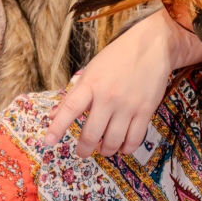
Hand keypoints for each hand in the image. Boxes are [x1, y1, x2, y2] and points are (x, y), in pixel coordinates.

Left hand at [44, 9, 201, 157]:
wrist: (152, 47)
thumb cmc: (117, 58)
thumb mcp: (91, 71)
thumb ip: (74, 95)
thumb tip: (53, 115)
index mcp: (92, 84)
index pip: (71, 108)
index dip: (58, 127)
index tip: (49, 141)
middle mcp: (109, 96)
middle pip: (92, 133)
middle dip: (84, 149)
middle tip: (82, 152)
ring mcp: (128, 105)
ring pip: (113, 141)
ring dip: (106, 151)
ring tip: (103, 149)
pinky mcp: (145, 111)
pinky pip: (134, 139)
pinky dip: (126, 149)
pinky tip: (122, 147)